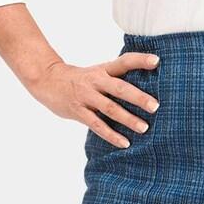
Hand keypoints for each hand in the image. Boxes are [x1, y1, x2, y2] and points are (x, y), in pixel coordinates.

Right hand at [29, 52, 160, 147]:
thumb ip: (115, 79)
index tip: (156, 61)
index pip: (124, 62)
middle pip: (119, 88)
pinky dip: (111, 135)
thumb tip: (144, 90)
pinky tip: (125, 143)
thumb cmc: (79, 80)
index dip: (139, 60)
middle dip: (138, 97)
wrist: (47, 80)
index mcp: (102, 70)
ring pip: (110, 108)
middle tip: (155, 106)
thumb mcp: (96, 73)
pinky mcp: (78, 112)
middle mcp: (95, 81)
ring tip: (144, 128)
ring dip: (128, 119)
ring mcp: (86, 97)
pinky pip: (97, 125)